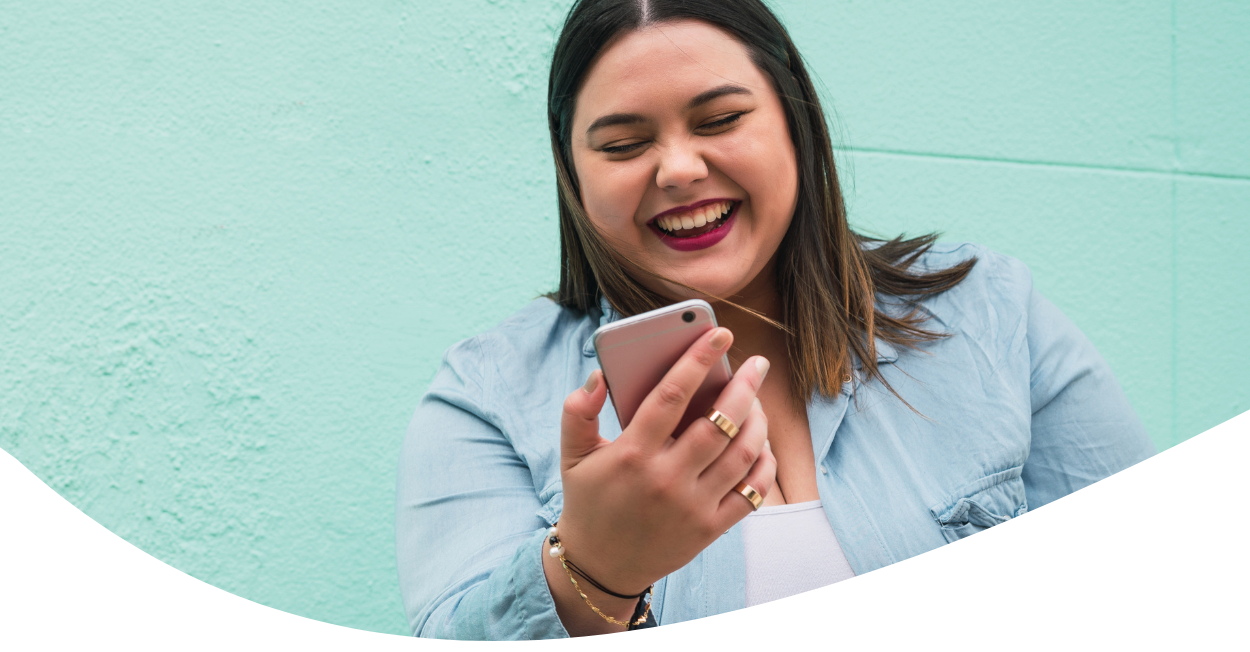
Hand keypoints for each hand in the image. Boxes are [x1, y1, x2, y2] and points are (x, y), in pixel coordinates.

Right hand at [554, 327, 776, 598]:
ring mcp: (692, 506)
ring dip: (758, 421)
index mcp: (632, 454)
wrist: (600, 567)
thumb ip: (578, 410)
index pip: (671, 395)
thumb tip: (598, 374)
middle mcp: (665, 479)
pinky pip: (752, 492)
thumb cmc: (589, 501)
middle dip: (744, 386)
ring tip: (757, 401)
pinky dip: (764, 463)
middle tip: (756, 364)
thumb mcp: (572, 455)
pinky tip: (761, 443)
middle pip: (719, 423)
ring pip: (742, 454)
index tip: (719, 334)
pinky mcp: (710, 529)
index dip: (698, 359)